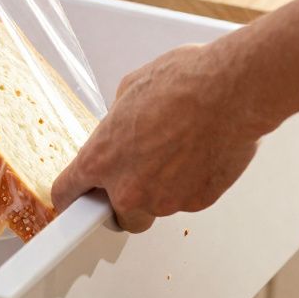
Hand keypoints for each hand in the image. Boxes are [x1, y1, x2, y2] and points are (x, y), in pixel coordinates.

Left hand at [51, 44, 271, 232]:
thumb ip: (117, 122)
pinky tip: (199, 153)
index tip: (71, 201)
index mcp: (102, 157)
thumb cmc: (184, 83)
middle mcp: (128, 187)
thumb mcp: (130, 89)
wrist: (231, 92)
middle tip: (140, 169)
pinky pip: (186, 200)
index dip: (69, 197)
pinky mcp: (196, 203)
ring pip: (155, 208)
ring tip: (178, 150)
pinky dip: (190, 184)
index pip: (67, 192)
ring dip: (161, 189)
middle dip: (126, 198)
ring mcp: (164, 200)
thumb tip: (122, 127)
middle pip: (117, 214)